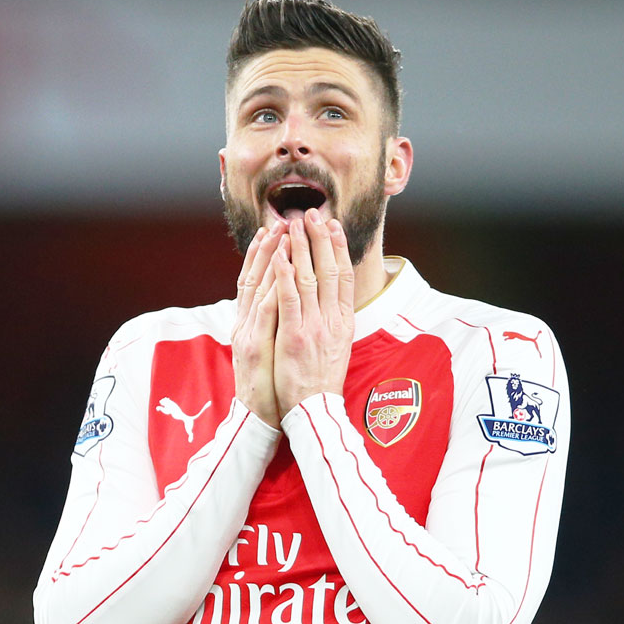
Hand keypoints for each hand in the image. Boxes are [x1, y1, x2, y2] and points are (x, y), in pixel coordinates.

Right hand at [231, 223, 286, 428]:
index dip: (262, 256)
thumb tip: (281, 311)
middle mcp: (245, 325)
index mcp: (249, 326)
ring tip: (285, 233)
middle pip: (256, 278)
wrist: (258, 418)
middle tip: (282, 220)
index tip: (273, 232)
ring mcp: (249, 334)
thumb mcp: (267, 353)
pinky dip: (275, 287)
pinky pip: (269, 310)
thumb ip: (270, 329)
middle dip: (269, 247)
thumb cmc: (269, 388)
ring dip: (273, 258)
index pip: (255, 283)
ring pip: (260, 287)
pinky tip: (284, 268)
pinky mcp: (256, 346)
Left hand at [273, 209, 354, 418]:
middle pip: (328, 270)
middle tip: (312, 213)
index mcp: (344, 323)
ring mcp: (314, 327)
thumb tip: (330, 301)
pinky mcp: (294, 336)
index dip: (337, 249)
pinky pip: (288, 298)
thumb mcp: (337, 348)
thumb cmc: (321, 382)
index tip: (332, 226)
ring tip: (293, 223)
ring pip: (308, 278)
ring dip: (300, 247)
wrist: (315, 410)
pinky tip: (279, 254)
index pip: (343, 277)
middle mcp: (332, 321)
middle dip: (319, 238)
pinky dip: (284, 274)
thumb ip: (332, 322)